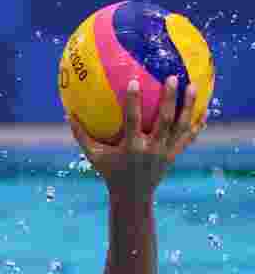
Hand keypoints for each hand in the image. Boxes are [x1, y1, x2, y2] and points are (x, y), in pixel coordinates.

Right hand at [70, 76, 205, 199]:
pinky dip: (197, 125)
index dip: (133, 102)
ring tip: (193, 86)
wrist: (132, 196)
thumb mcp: (93, 155)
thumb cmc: (110, 172)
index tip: (134, 82)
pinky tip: (205, 111)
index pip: (133, 121)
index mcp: (131, 148)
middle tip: (172, 77)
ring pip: (181, 126)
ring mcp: (165, 153)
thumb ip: (81, 135)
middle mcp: (151, 149)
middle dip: (169, 98)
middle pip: (165, 121)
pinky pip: (189, 138)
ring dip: (188, 106)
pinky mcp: (174, 155)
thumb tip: (67, 113)